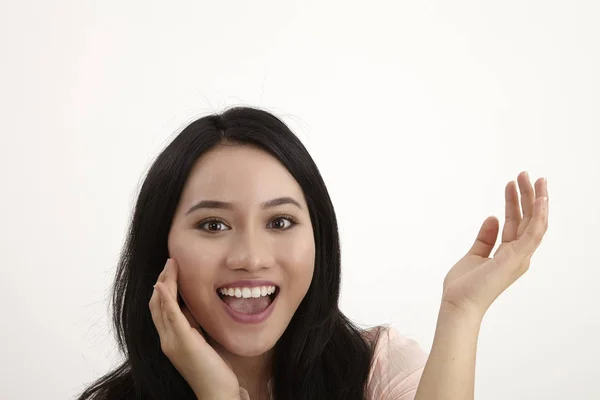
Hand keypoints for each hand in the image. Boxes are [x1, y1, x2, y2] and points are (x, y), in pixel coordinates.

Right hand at [149, 258, 240, 399]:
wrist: (217, 392)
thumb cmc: (213, 369)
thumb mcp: (201, 341)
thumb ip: (195, 326)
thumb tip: (194, 307)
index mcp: (172, 339)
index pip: (161, 308)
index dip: (164, 287)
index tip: (171, 270)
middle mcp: (167, 340)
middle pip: (157, 304)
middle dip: (162, 280)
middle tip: (170, 261)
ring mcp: (172, 342)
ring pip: (161, 306)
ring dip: (164, 282)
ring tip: (170, 265)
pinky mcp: (182, 343)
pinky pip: (170, 317)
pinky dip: (166, 299)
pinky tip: (164, 285)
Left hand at [441, 172, 548, 318]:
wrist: (458, 304)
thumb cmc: (464, 286)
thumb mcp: (474, 255)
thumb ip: (485, 237)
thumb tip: (493, 217)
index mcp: (509, 254)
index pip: (516, 223)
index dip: (515, 202)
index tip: (512, 184)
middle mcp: (518, 255)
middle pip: (527, 219)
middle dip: (527, 196)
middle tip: (524, 174)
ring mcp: (519, 257)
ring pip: (535, 222)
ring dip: (536, 200)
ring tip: (533, 178)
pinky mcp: (517, 258)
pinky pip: (534, 232)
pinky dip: (539, 215)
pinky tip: (541, 198)